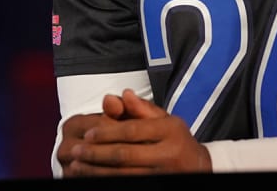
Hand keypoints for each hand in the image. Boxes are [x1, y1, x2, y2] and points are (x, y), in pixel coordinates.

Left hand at [58, 89, 211, 175]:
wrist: (201, 167)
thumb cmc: (177, 140)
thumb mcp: (166, 120)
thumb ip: (142, 109)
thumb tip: (123, 94)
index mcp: (170, 130)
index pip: (132, 131)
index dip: (107, 132)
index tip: (88, 133)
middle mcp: (168, 153)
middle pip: (125, 154)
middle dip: (96, 154)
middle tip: (76, 152)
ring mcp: (163, 173)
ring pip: (123, 174)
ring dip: (96, 171)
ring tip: (77, 167)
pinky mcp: (157, 185)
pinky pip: (128, 183)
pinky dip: (108, 180)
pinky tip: (93, 177)